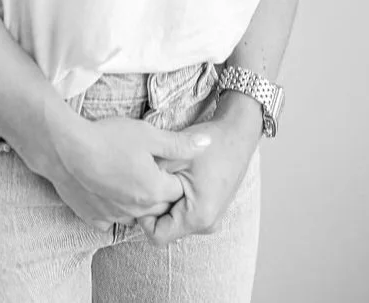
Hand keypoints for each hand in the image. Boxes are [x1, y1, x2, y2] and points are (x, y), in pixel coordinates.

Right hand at [40, 114, 214, 229]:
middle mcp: (137, 210)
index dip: (172, 174)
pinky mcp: (93, 218)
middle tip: (144, 166)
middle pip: (158, 205)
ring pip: (135, 214)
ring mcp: (114, 216)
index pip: (177, 190)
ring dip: (136, 200)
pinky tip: (107, 188)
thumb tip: (208, 145)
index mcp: (154, 190)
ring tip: (125, 175)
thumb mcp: (148, 134)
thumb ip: (179, 144)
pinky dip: (113, 208)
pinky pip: (111, 219)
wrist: (65, 149)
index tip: (161, 160)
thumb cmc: (108, 138)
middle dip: (157, 189)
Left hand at [136, 99, 261, 245]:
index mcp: (198, 216)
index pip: (157, 236)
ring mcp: (212, 218)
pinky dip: (177, 199)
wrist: (238, 133)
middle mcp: (207, 224)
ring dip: (167, 202)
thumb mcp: (175, 157)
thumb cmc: (210, 143)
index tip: (143, 190)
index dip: (144, 217)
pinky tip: (178, 176)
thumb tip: (130, 191)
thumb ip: (152, 177)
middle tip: (153, 179)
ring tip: (168, 175)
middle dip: (156, 207)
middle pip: (167, 228)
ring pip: (175, 220)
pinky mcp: (212, 210)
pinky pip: (186, 213)